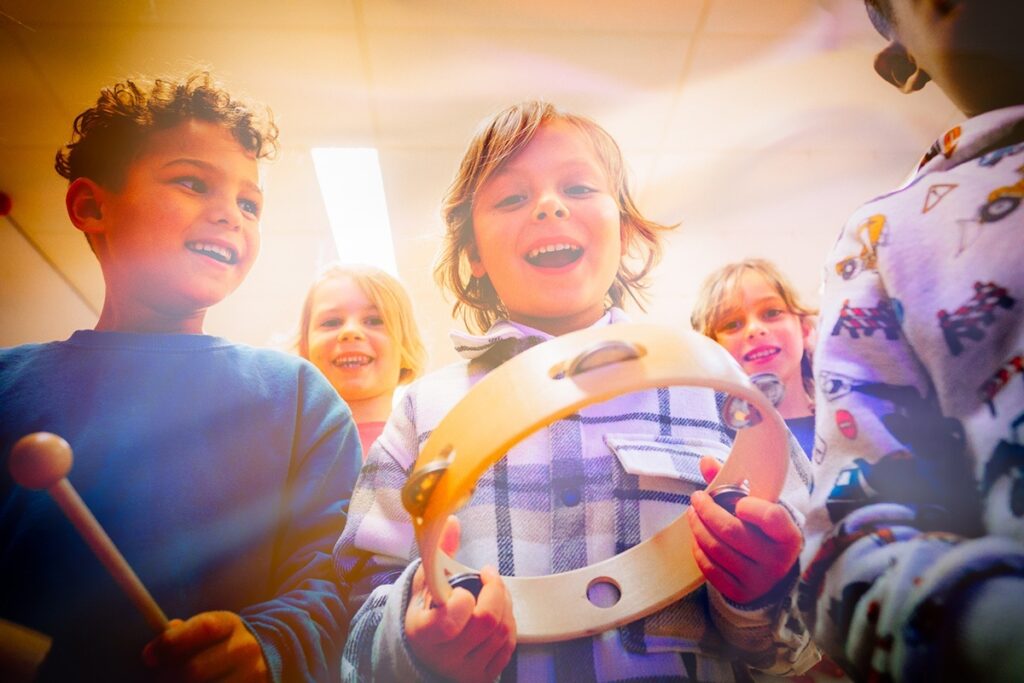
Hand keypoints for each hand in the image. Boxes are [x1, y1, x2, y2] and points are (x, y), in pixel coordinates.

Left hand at [142, 611, 268, 682]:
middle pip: (195, 670)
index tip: (149, 656)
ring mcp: (250, 675)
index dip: (171, 642)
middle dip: (166, 678)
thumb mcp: (208, 630)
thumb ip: (181, 635)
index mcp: (230, 624)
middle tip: (158, 679)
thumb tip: (152, 653)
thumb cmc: (221, 642)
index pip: (202, 628)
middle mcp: (244, 648)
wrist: (265, 654)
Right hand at [405, 515, 515, 682]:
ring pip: (501, 632)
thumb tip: (452, 520)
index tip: (466, 587)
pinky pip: (508, 647)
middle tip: (490, 578)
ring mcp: (465, 670)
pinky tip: (498, 613)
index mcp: (422, 633)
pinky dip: (509, 625)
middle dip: (496, 592)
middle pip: (486, 622)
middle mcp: (443, 657)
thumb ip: (439, 552)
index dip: (464, 600)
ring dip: (505, 605)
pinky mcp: (482, 677)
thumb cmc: (425, 612)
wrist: (423, 653)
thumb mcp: (425, 582)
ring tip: (494, 593)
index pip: (449, 621)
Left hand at [686, 456, 801, 602]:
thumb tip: (705, 461)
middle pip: (732, 531)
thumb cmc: (763, 532)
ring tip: (692, 514)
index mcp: (788, 535)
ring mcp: (759, 580)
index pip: (771, 517)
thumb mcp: (759, 508)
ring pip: (717, 549)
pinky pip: (710, 568)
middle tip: (696, 498)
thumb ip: (733, 483)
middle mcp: (777, 561)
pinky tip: (697, 537)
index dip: (750, 506)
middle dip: (707, 511)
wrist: (772, 572)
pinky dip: (698, 549)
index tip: (736, 501)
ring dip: (698, 527)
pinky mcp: (740, 592)